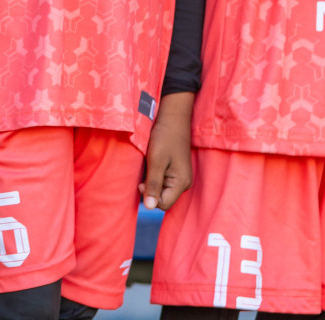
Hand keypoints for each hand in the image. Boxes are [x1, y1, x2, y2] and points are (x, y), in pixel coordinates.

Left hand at [140, 91, 193, 210]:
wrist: (172, 117)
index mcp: (181, 183)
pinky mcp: (175, 171)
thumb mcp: (156, 161)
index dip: (149, 196)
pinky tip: (151, 164)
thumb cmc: (164, 137)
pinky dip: (154, 175)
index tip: (141, 181)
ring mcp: (180, 177)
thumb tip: (149, 208)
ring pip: (161, 190)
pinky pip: (162, 181)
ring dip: (151, 181)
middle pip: (162, 199)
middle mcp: (183, 183)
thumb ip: (153, 184)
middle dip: (150, 189)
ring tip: (148, 165)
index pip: (162, 204)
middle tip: (144, 171)